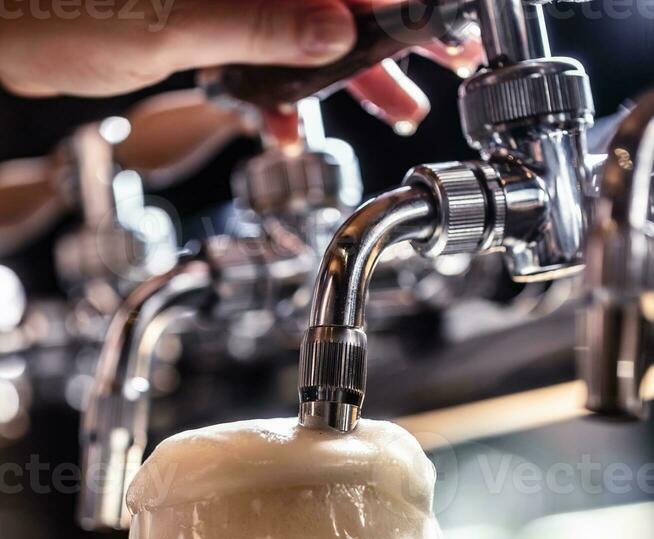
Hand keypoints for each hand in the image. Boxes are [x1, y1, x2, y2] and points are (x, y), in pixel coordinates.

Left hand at [0, 0, 481, 129]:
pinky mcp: (210, 22)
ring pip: (309, 26)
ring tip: (396, 106)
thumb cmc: (62, 10)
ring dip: (350, 72)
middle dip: (392, 32)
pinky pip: (265, 54)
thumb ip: (261, 23)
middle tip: (446, 59)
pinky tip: (292, 125)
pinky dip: (283, 91)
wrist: (9, 32)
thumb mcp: (172, 22)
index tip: (443, 16)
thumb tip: (337, 30)